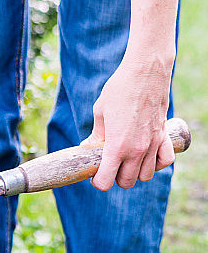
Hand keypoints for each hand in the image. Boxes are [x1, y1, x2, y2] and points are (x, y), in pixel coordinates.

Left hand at [82, 47, 175, 189]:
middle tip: (110, 163)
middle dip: (115, 177)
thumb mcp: (100, 112)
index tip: (95, 172)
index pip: (106, 182)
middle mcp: (136, 150)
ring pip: (145, 176)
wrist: (145, 70)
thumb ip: (96, 135)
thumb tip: (88, 148)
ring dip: (135, 172)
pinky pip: (164, 161)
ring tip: (127, 159)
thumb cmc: (119, 89)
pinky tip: (147, 155)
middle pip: (126, 182)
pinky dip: (156, 163)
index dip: (98, 181)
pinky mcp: (164, 136)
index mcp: (116, 146)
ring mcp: (152, 144)